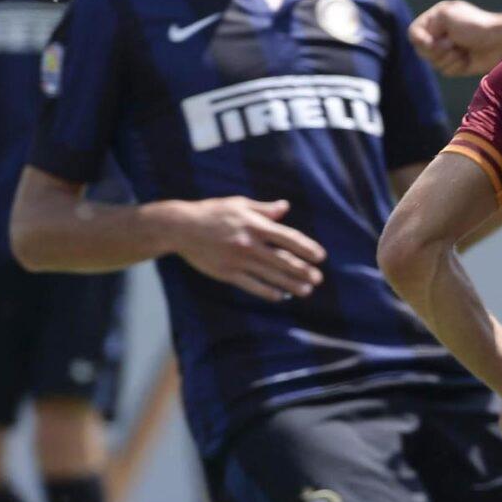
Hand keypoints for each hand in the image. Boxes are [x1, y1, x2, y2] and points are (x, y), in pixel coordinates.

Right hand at [169, 197, 326, 300]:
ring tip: (306, 290)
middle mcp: (250, 244)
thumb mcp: (239, 204)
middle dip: (303, 271)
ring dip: (291, 284)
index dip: (306, 248)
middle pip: (283, 260)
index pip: (288, 238)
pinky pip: (252, 286)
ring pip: (271, 276)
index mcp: (255, 225)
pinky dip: (268, 292)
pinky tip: (281, 296)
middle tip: (318, 279)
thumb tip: (285, 207)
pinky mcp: (227, 273)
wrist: (180, 227)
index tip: (320, 257)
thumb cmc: (211, 212)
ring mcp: (238, 260)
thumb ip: (264, 209)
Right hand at [408, 0, 501, 75]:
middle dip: (437, 49)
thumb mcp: (446, 16)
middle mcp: (440, 34)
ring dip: (448, 57)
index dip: (420, 40)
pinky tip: (467, 59)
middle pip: (421, 50)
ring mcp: (448, 50)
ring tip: (463, 50)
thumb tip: (425, 47)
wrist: (500, 41)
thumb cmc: (475, 25)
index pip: (414, 32)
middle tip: (453, 43)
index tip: (431, 41)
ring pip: (433, 62)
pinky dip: (456, 65)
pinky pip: (446, 71)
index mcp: (436, 19)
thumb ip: (426, 27)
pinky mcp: (457, 64)